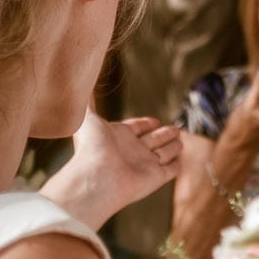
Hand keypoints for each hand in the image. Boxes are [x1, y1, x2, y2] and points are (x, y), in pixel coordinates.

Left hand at [40, 111, 181, 228]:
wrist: (97, 178)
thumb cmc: (90, 148)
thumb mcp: (87, 117)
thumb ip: (87, 100)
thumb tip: (78, 80)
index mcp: (118, 136)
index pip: (136, 127)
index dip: (145, 124)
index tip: (153, 121)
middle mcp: (132, 150)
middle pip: (153, 139)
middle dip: (164, 133)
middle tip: (175, 129)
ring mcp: (145, 165)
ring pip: (164, 153)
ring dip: (173, 146)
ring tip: (180, 139)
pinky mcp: (156, 177)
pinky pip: (171, 169)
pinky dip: (176, 164)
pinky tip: (180, 160)